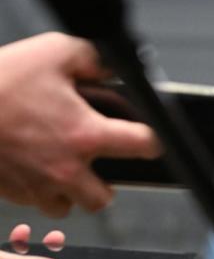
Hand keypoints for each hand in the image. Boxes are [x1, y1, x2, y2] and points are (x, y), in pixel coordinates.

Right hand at [0, 33, 161, 215]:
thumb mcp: (55, 52)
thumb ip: (95, 60)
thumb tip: (114, 69)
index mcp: (86, 134)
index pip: (145, 146)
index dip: (153, 140)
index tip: (150, 139)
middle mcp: (66, 168)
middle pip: (104, 197)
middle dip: (105, 181)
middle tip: (95, 160)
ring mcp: (37, 186)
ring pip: (69, 206)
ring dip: (71, 191)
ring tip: (62, 166)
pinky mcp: (12, 193)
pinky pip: (36, 204)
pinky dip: (40, 191)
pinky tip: (34, 168)